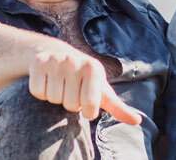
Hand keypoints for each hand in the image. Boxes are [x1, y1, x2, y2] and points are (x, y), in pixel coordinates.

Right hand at [27, 49, 141, 124]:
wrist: (57, 54)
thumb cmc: (84, 79)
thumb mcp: (101, 91)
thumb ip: (118, 107)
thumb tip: (138, 121)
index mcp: (93, 68)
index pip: (89, 107)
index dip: (86, 110)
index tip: (86, 100)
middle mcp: (75, 60)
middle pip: (70, 104)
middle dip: (70, 103)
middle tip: (71, 90)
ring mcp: (56, 60)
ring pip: (53, 99)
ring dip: (56, 97)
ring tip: (60, 84)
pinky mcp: (39, 62)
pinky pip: (38, 91)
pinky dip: (41, 92)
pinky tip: (48, 81)